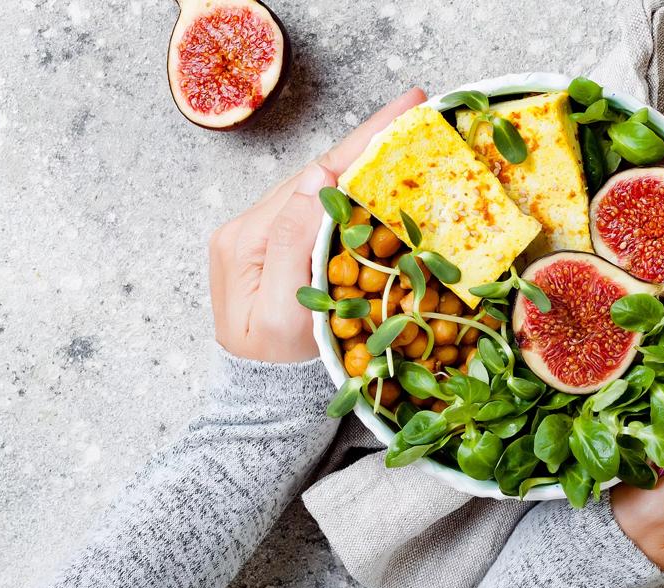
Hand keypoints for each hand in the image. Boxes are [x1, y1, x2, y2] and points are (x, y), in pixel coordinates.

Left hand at [209, 88, 426, 361]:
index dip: (362, 143)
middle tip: (417, 110)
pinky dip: (354, 193)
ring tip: (406, 136)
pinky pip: (321, 212)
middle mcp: (250, 228)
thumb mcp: (282, 313)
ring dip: (363, 164)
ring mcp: (263, 238)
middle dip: (368, 143)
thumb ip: (294, 242)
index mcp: (247, 238)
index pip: (314, 178)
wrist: (263, 405)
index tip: (406, 107)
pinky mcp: (278, 251)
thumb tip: (320, 179)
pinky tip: (380, 180)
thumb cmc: (276, 371)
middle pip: (318, 174)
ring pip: (321, 190)